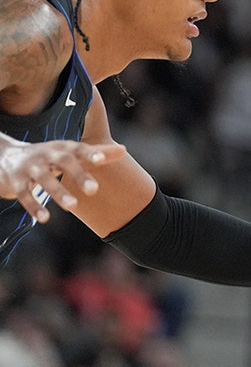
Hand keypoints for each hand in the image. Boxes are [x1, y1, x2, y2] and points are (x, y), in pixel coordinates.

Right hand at [0, 140, 126, 222]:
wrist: (6, 157)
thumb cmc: (49, 156)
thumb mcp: (70, 152)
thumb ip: (97, 153)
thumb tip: (123, 150)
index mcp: (62, 148)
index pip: (78, 148)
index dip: (91, 153)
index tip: (103, 160)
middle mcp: (46, 155)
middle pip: (63, 162)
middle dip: (78, 174)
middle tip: (94, 190)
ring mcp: (30, 167)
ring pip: (44, 179)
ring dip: (57, 192)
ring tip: (72, 206)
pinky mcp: (17, 182)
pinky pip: (24, 194)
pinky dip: (34, 206)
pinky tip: (45, 218)